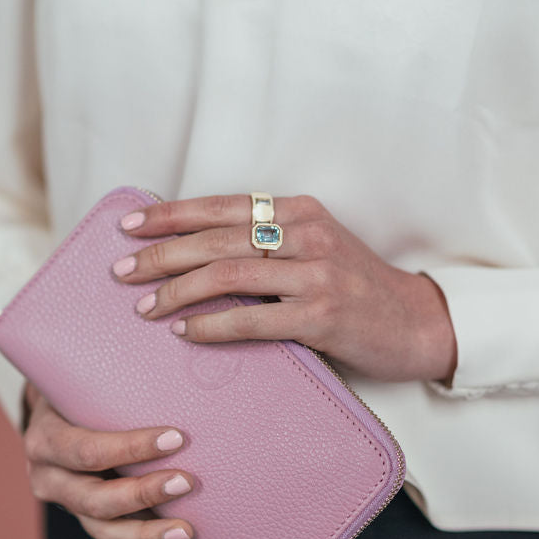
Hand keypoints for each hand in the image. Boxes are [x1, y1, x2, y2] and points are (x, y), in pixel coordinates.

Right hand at [21, 382, 194, 538]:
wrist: (53, 413)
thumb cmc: (77, 391)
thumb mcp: (79, 379)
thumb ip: (111, 375)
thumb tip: (169, 337)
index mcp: (43, 438)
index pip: (86, 450)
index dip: (130, 448)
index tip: (176, 437)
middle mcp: (47, 476)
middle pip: (93, 496)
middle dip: (143, 492)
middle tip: (187, 481)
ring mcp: (65, 503)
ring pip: (103, 528)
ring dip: (148, 529)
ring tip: (187, 526)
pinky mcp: (85, 518)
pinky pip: (113, 536)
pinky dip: (146, 537)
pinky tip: (181, 533)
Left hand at [113, 194, 456, 381]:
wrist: (417, 323)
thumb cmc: (358, 289)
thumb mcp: (315, 249)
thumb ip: (268, 244)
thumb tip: (197, 255)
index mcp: (300, 211)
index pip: (221, 206)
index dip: (170, 215)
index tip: (130, 226)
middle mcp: (307, 234)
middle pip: (216, 238)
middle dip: (161, 254)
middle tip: (122, 271)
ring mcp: (317, 274)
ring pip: (229, 274)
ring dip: (178, 290)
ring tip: (145, 306)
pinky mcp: (323, 316)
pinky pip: (252, 319)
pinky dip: (212, 325)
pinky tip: (186, 332)